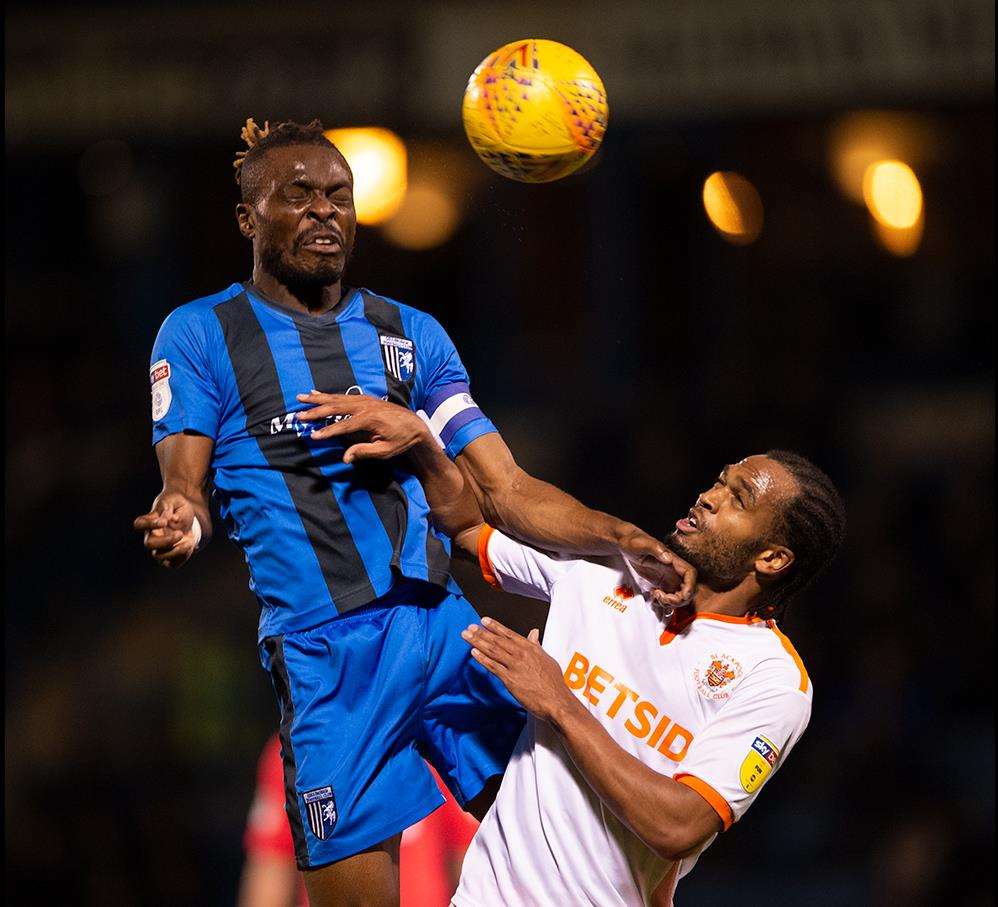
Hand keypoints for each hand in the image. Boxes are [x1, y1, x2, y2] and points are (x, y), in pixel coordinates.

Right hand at [133, 492, 199, 568]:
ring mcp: (159, 548)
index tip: (164, 521)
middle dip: (166, 540)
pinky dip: (182, 557)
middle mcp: (152, 536)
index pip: (140, 524)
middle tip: (180, 533)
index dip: (149, 524)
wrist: (189, 517)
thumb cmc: (177, 507)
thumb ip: (169, 508)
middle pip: (149, 544)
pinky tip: (190, 545)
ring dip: (176, 551)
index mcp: (150, 521)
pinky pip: (172, 564)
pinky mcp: (170, 557)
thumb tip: (168, 518)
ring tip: (189, 542)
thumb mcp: (175, 501)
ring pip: (159, 556)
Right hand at [296, 392, 429, 463]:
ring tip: (301, 398)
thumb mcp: (385, 451)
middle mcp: (366, 406)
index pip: (344, 426)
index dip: (328, 431)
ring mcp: (365, 400)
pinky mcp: (365, 398)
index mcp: (371, 419)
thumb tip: (345, 458)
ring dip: (318, 398)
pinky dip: (328, 395)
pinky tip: (316, 393)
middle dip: (316, 411)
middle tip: (299, 415)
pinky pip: (343, 395)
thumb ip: (365, 452)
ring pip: (337, 398)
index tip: (314, 436)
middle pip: (336, 407)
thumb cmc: (401, 440)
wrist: (415, 426)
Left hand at [462, 618, 575, 722]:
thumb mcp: (546, 658)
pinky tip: (474, 652)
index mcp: (530, 647)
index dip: (495, 626)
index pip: (508, 633)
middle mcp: (521, 654)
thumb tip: (533, 633)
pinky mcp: (510, 679)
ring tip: (467, 636)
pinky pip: (493, 666)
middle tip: (469, 627)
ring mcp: (514, 666)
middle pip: (497, 640)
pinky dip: (482, 658)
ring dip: (477, 642)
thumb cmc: (554, 682)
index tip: (483, 620)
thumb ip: (537, 645)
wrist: (556, 700)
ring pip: (492, 651)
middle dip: (481, 633)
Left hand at [618, 529, 696, 610]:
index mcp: (673, 560)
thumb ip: (656, 549)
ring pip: (678, 595)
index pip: (690, 574)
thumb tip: (669, 558)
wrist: (626, 543)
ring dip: (670, 602)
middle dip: (679, 599)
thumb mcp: (642, 543)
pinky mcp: (661, 583)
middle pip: (687, 589)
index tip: (682, 595)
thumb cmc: (634, 540)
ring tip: (656, 596)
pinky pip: (668, 596)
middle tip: (663, 597)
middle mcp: (673, 570)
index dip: (690, 586)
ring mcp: (667, 577)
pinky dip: (663, 601)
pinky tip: (653, 594)